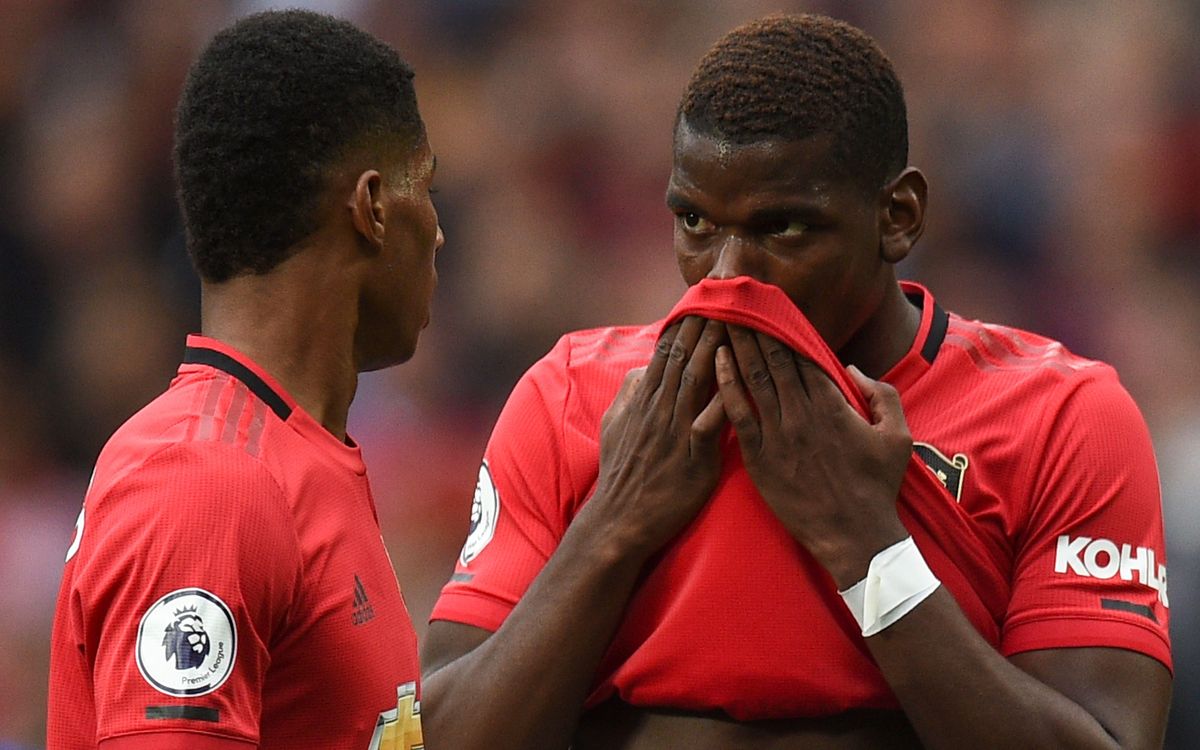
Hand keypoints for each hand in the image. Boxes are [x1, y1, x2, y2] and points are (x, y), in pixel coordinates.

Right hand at [587, 316, 726, 560]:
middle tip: (727, 292)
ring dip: (718, 347)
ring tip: (736, 318)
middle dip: (707, 322)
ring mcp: (675, 430)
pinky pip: (711, 421)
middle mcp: (660, 408)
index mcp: (644, 399)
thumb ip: (629, 394)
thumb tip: (643, 369)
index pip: (666, 350)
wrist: (619, 521)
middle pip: (685, 355)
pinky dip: (724, 397)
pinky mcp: (692, 455)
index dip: (686, 321)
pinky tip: (739, 377)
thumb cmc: (623, 475)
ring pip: (698, 379)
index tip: (704, 296)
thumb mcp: (615, 426)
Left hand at [716, 326, 911, 587]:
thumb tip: (853, 369)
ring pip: (753, 379)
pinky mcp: (760, 457)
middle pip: (773, 359)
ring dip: (737, 346)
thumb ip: (880, 395)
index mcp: (834, 405)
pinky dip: (726, 386)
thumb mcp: (897, 436)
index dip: (785, 327)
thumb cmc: (877, 487)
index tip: (770, 305)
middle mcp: (803, 413)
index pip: (803, 355)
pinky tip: (716, 362)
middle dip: (755, 327)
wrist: (855, 535)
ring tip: (722, 319)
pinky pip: (738, 414)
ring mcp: (779, 435)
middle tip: (737, 300)